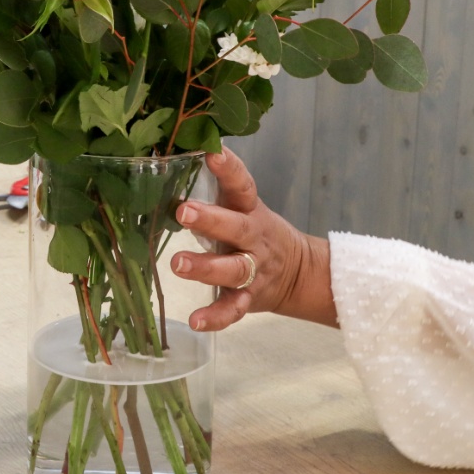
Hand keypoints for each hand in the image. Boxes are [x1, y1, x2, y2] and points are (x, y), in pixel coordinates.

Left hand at [171, 147, 337, 330]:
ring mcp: (254, 270)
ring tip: (178, 264)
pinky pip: (232, 309)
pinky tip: (195, 321)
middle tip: (183, 211)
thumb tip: (175, 157)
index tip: (212, 151)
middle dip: (210, 220)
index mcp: (249, 209)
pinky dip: (215, 317)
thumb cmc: (253, 230)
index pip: (242, 184)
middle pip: (236, 228)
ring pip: (234, 269)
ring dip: (206, 267)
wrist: (298, 272)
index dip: (229, 168)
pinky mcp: (248, 299)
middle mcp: (253, 238)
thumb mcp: (241, 205)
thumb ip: (216, 188)